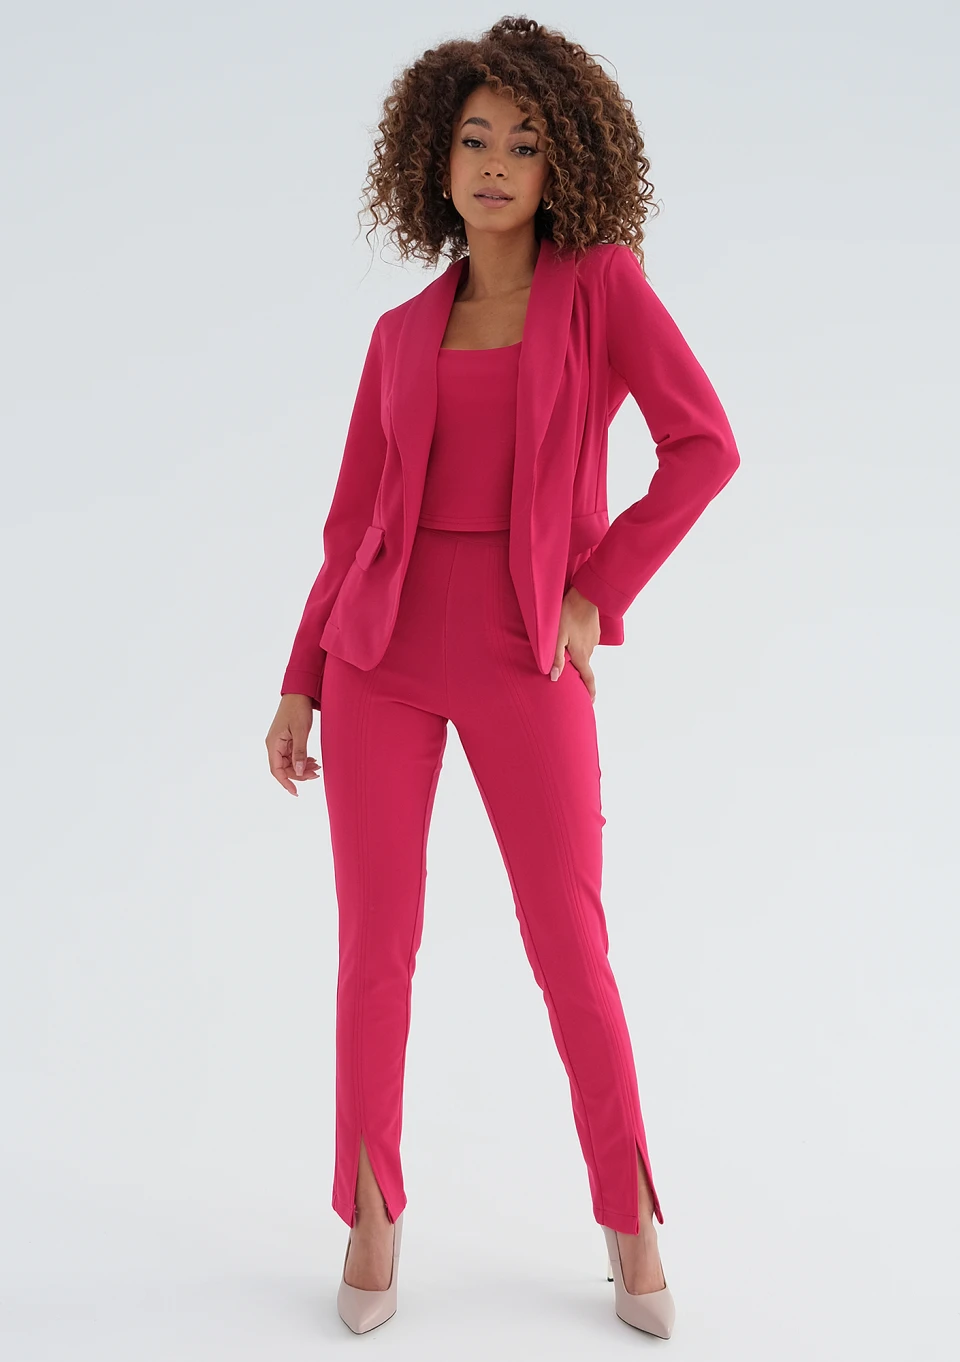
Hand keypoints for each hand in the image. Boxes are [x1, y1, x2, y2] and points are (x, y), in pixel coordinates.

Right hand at [266, 695, 321, 795]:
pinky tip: (313, 761)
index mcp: (273, 744)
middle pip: (284, 768)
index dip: (286, 783)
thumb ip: (300, 752)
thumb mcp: (300, 731)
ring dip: (302, 768)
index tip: (296, 792)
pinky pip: (292, 756)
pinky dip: (302, 760)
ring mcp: (280, 743)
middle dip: (300, 774)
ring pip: (289, 763)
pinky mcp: (287, 740)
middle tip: (317, 773)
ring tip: (318, 767)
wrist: (299, 693)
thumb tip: (300, 771)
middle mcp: (274, 745)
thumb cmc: (297, 709)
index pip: (276, 770)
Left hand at [550, 585, 600, 702]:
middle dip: (578, 674)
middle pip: (584, 666)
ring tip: (565, 653)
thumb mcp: (556, 637)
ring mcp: (593, 640)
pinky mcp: (593, 630)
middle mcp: (590, 650)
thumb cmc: (566, 614)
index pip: (588, 679)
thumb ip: (556, 658)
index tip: (591, 702)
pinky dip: (579, 644)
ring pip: (583, 653)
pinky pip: (585, 642)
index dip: (590, 692)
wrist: (585, 595)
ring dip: (576, 656)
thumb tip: (555, 678)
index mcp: (581, 655)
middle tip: (568, 677)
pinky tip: (570, 637)